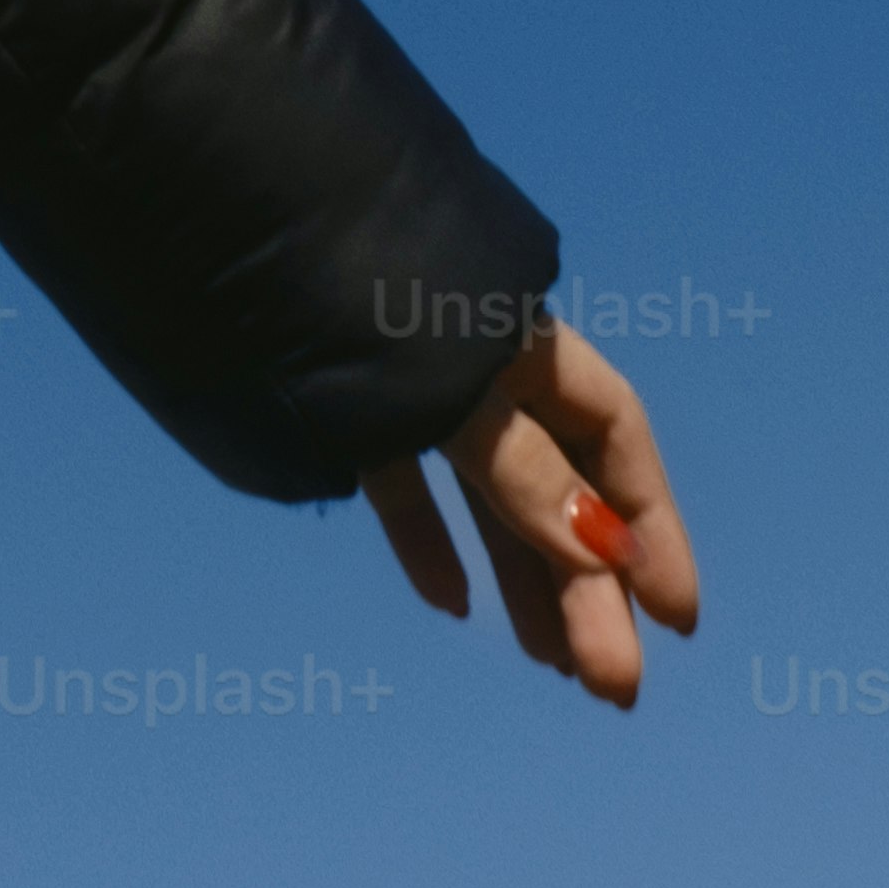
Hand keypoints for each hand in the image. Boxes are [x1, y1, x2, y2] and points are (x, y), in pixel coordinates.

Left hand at [358, 313, 700, 707]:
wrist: (209, 199)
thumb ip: (524, 472)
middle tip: (610, 688)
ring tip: (550, 664)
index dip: (652, 527)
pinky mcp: (337, 398)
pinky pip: (400, 476)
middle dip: (590, 586)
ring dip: (522, 576)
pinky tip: (449, 601)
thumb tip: (607, 555)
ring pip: (485, 489)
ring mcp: (406, 378)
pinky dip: (427, 536)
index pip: (611, 438)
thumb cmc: (346, 279)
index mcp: (519, 334)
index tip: (679, 622)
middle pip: (555, 480)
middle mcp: (474, 355)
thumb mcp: (451, 388)